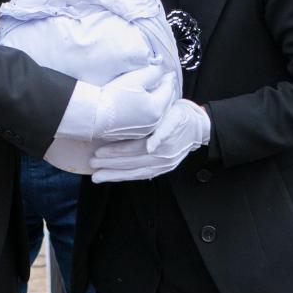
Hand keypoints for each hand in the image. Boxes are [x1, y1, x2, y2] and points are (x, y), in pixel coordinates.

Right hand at [57, 65, 176, 142]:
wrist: (93, 116)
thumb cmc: (112, 96)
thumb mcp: (135, 78)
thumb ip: (152, 72)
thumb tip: (161, 69)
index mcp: (157, 108)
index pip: (169, 88)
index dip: (167, 77)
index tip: (167, 71)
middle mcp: (154, 122)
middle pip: (164, 102)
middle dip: (163, 90)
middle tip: (160, 79)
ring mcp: (144, 130)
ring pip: (156, 112)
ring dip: (155, 101)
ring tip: (149, 90)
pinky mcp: (133, 134)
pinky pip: (146, 120)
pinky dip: (146, 111)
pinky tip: (137, 104)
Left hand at [89, 100, 210, 182]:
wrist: (200, 126)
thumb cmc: (182, 115)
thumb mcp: (174, 115)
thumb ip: (163, 130)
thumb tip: (151, 146)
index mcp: (163, 144)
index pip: (134, 149)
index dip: (116, 152)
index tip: (98, 151)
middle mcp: (163, 158)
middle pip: (132, 163)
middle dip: (110, 164)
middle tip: (92, 163)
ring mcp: (163, 166)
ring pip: (135, 173)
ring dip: (115, 175)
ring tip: (97, 177)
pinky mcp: (164, 169)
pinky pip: (142, 175)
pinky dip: (127, 176)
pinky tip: (114, 177)